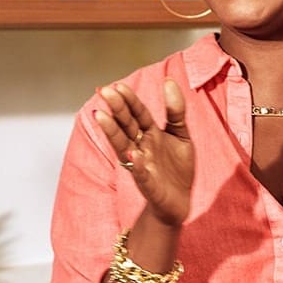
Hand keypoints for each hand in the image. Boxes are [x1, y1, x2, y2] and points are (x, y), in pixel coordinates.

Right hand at [94, 78, 193, 226]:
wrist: (179, 202)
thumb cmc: (177, 167)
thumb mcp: (181, 134)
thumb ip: (175, 110)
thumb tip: (169, 80)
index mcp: (150, 134)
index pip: (139, 113)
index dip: (130, 100)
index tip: (118, 85)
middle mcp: (141, 147)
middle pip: (127, 125)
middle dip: (117, 108)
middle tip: (105, 91)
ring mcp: (142, 165)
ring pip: (124, 146)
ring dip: (113, 131)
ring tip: (101, 116)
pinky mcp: (148, 184)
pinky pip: (140, 174)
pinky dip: (135, 165)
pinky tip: (132, 155)